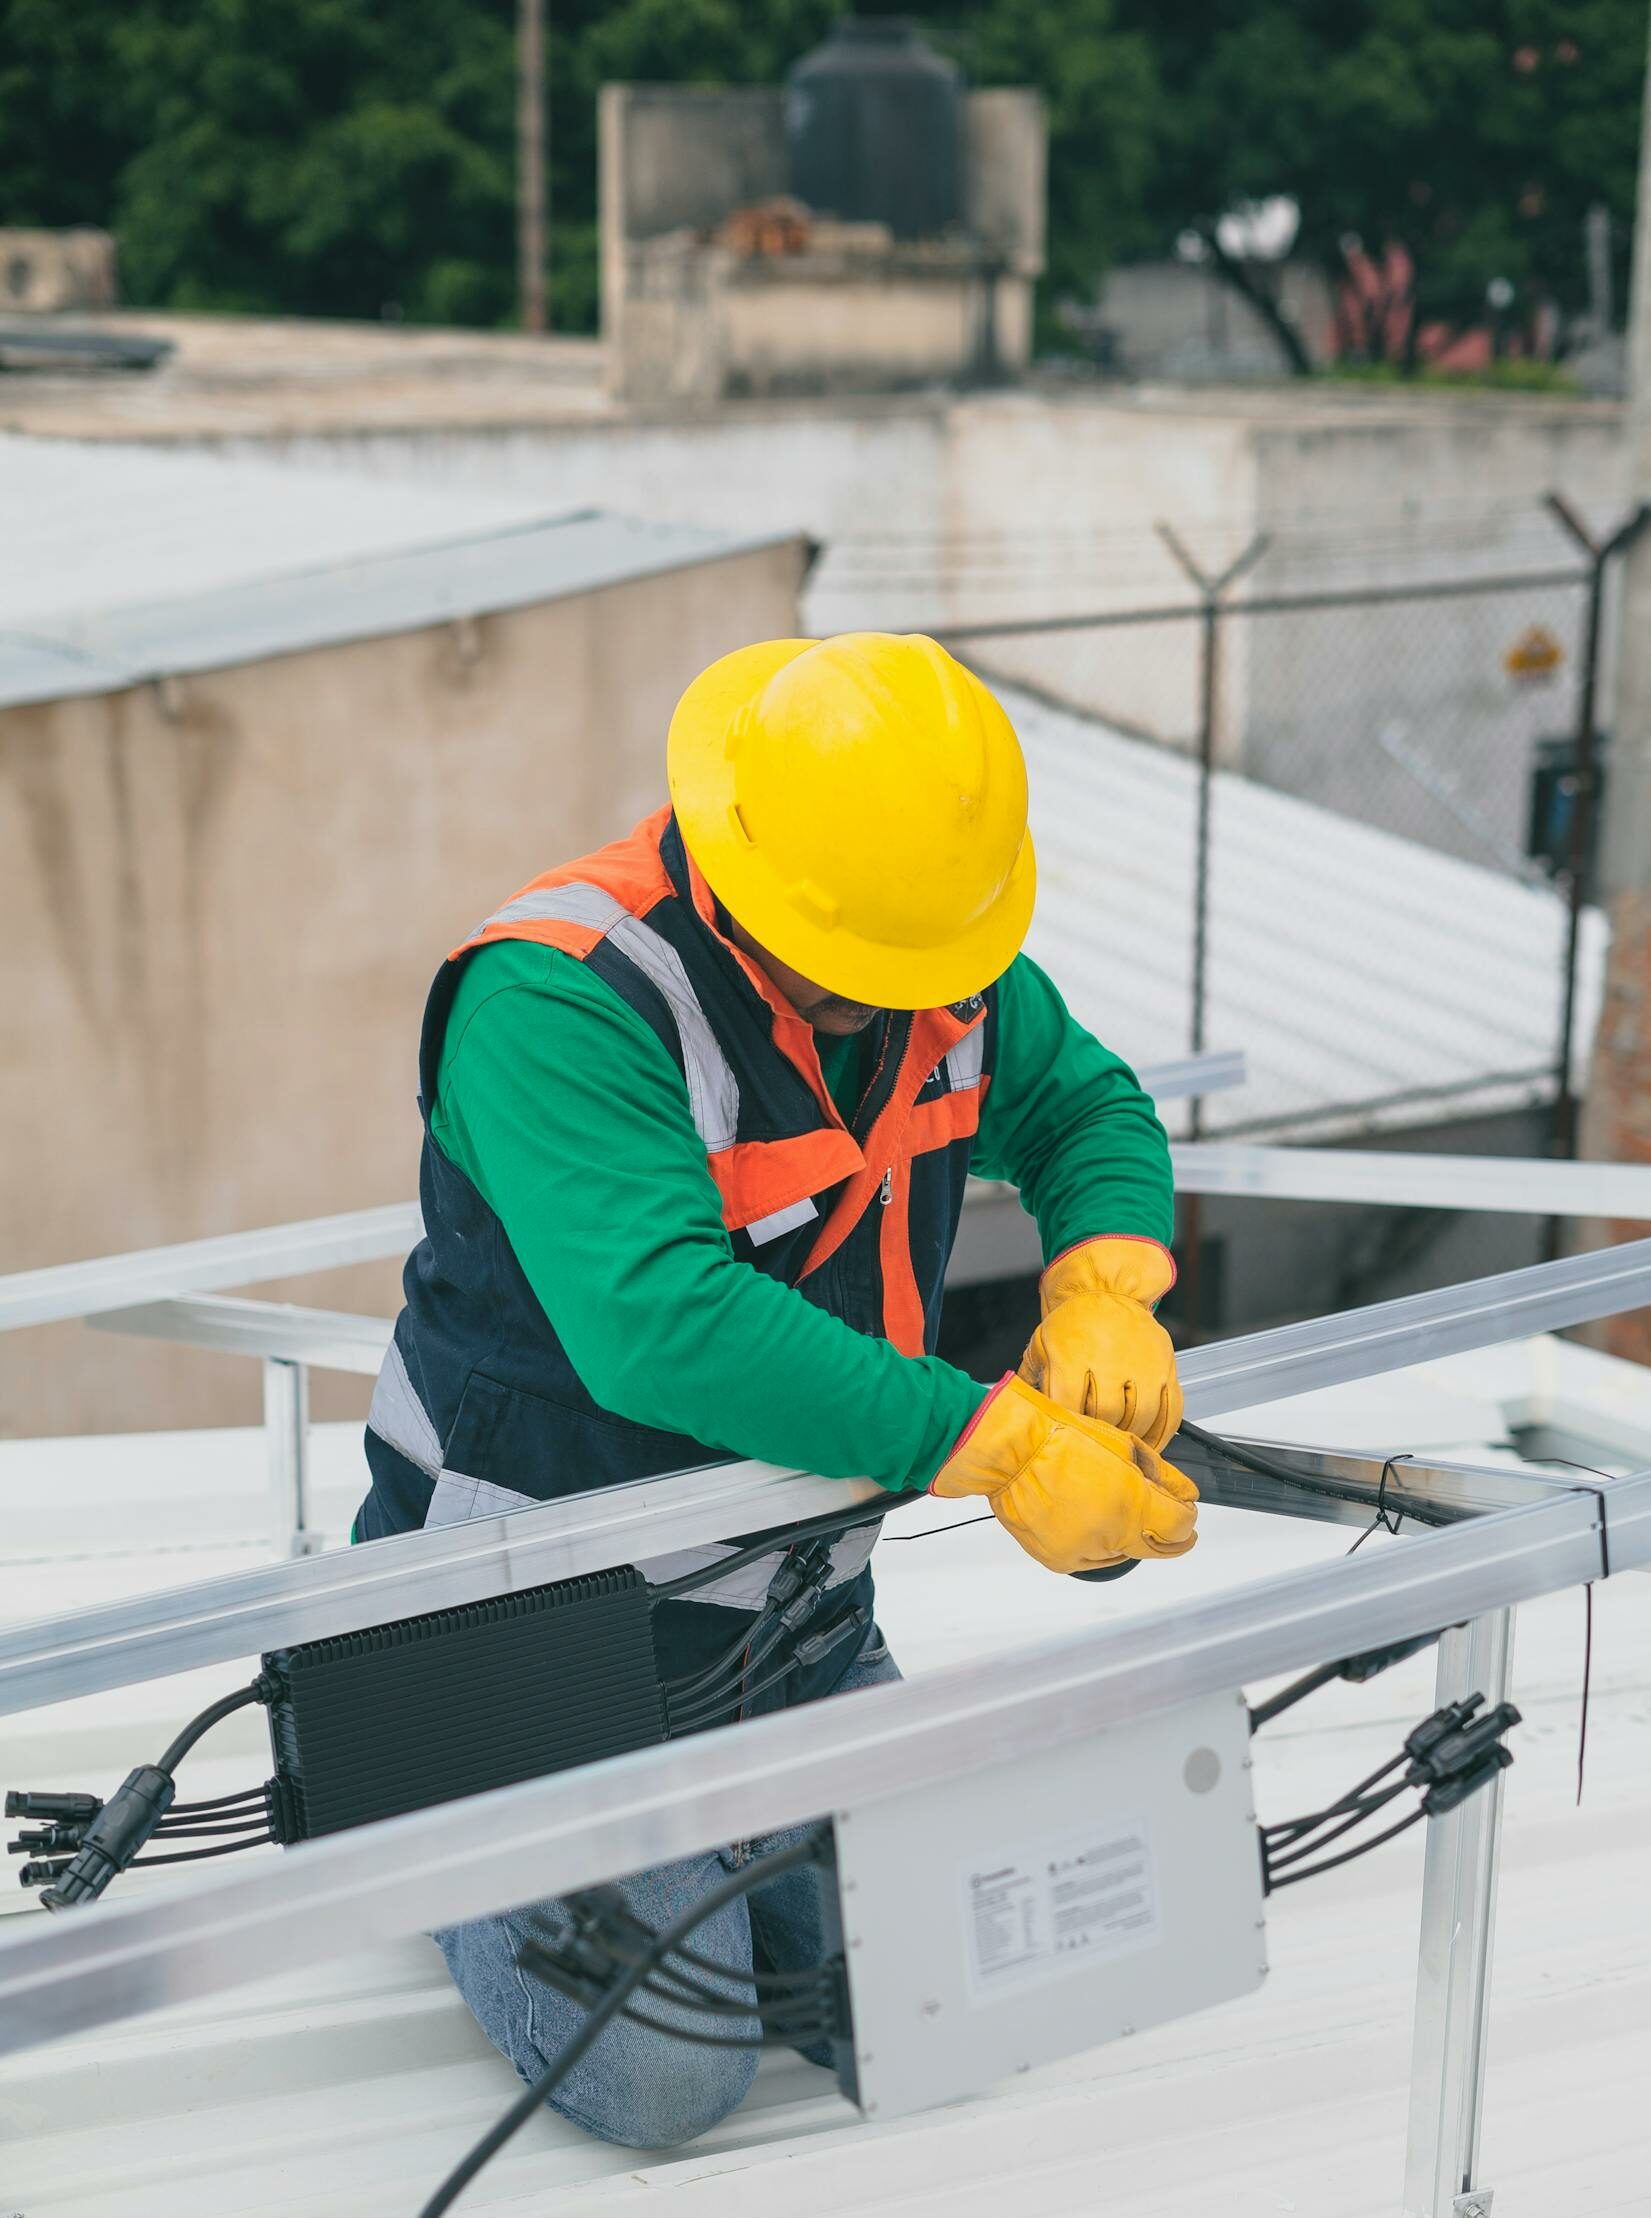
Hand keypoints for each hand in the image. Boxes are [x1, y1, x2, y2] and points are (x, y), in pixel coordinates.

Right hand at [931, 1374, 1197, 1573]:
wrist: (1011, 1453)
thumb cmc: (1061, 1438)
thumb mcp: (1123, 1445)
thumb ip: (1162, 1475)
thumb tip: (1185, 1494)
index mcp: (1132, 1504)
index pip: (1180, 1527)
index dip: (1188, 1518)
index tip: (1186, 1510)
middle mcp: (1112, 1536)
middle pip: (1160, 1549)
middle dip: (1170, 1535)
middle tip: (1170, 1522)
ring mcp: (1085, 1552)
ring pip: (1124, 1555)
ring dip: (1128, 1536)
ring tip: (1110, 1505)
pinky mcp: (1061, 1561)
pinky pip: (1092, 1558)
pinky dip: (1097, 1543)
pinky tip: (1087, 1516)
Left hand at [1019, 1237, 1182, 1450]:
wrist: (1109, 1290)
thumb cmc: (1073, 1322)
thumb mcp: (1042, 1343)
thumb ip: (1030, 1378)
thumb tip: (1019, 1409)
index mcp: (1073, 1356)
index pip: (1069, 1405)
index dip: (1068, 1424)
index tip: (1068, 1433)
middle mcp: (1110, 1360)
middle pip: (1107, 1414)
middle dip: (1099, 1430)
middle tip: (1094, 1438)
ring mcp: (1142, 1365)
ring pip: (1141, 1417)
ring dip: (1130, 1435)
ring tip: (1119, 1441)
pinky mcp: (1166, 1367)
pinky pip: (1171, 1409)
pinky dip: (1163, 1433)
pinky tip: (1151, 1442)